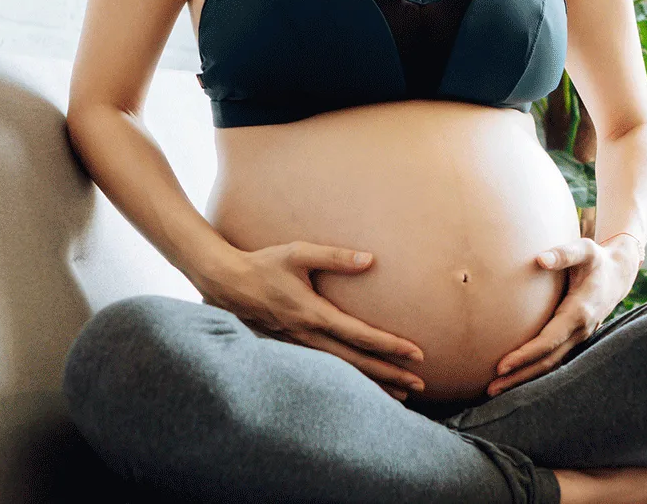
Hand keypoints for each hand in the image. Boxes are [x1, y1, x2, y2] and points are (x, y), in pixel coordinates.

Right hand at [192, 240, 427, 400]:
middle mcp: (308, 335)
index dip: (390, 345)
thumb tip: (370, 259)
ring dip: (372, 382)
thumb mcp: (299, 252)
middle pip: (356, 362)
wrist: (227, 282)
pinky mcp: (293, 345)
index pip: (360, 335)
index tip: (417, 354)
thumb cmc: (264, 263)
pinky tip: (364, 383)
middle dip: (389, 374)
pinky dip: (350, 378)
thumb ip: (335, 256)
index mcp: (313, 314)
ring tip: (401, 394)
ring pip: (342, 370)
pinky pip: (328, 367)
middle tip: (420, 385)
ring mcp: (299, 344)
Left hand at [487, 235, 641, 396]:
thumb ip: (563, 253)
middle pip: (547, 362)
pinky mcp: (575, 340)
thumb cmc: (596, 260)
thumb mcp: (585, 250)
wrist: (619, 275)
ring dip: (524, 379)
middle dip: (520, 376)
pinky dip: (534, 372)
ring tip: (496, 390)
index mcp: (579, 312)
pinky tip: (514, 377)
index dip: (526, 355)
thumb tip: (540, 259)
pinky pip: (554, 360)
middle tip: (491, 389)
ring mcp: (579, 338)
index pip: (548, 341)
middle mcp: (580, 331)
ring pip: (551, 366)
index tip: (501, 365)